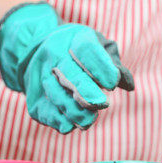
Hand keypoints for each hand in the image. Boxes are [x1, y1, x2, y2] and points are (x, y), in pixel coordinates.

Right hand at [0, 3, 133, 132]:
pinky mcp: (33, 95)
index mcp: (75, 38)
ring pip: (54, 92)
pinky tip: (69, 125)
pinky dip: (55, 119)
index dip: (100, 67)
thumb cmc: (80, 53)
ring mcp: (40, 73)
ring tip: (89, 121)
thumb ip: (115, 65)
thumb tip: (128, 85)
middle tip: (102, 103)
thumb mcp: (100, 48)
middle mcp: (54, 53)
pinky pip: (42, 108)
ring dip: (72, 109)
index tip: (113, 83)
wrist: (36, 50)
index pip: (86, 49)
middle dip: (85, 90)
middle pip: (68, 71)